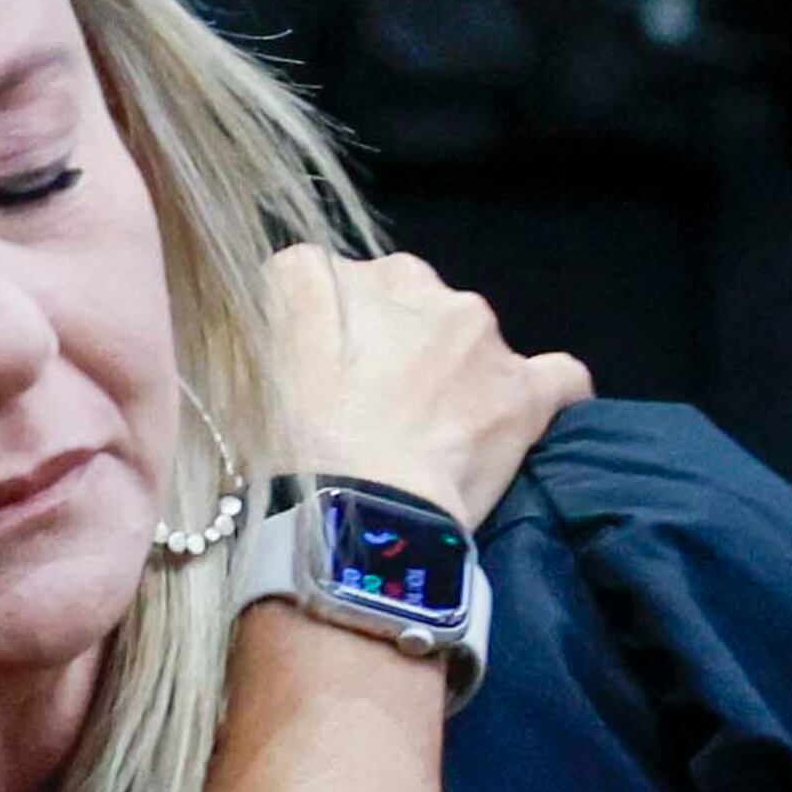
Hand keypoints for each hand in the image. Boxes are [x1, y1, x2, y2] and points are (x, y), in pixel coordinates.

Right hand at [265, 246, 590, 524]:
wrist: (349, 516)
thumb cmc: (276, 453)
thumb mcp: (234, 378)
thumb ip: (260, 340)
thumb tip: (281, 338)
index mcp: (317, 275)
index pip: (318, 285)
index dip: (322, 335)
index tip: (318, 380)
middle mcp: (401, 279)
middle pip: (402, 299)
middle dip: (395, 342)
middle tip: (373, 409)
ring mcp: (472, 332)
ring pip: (469, 335)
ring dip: (457, 369)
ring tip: (436, 432)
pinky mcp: (522, 388)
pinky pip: (557, 376)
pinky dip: (546, 394)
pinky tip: (527, 418)